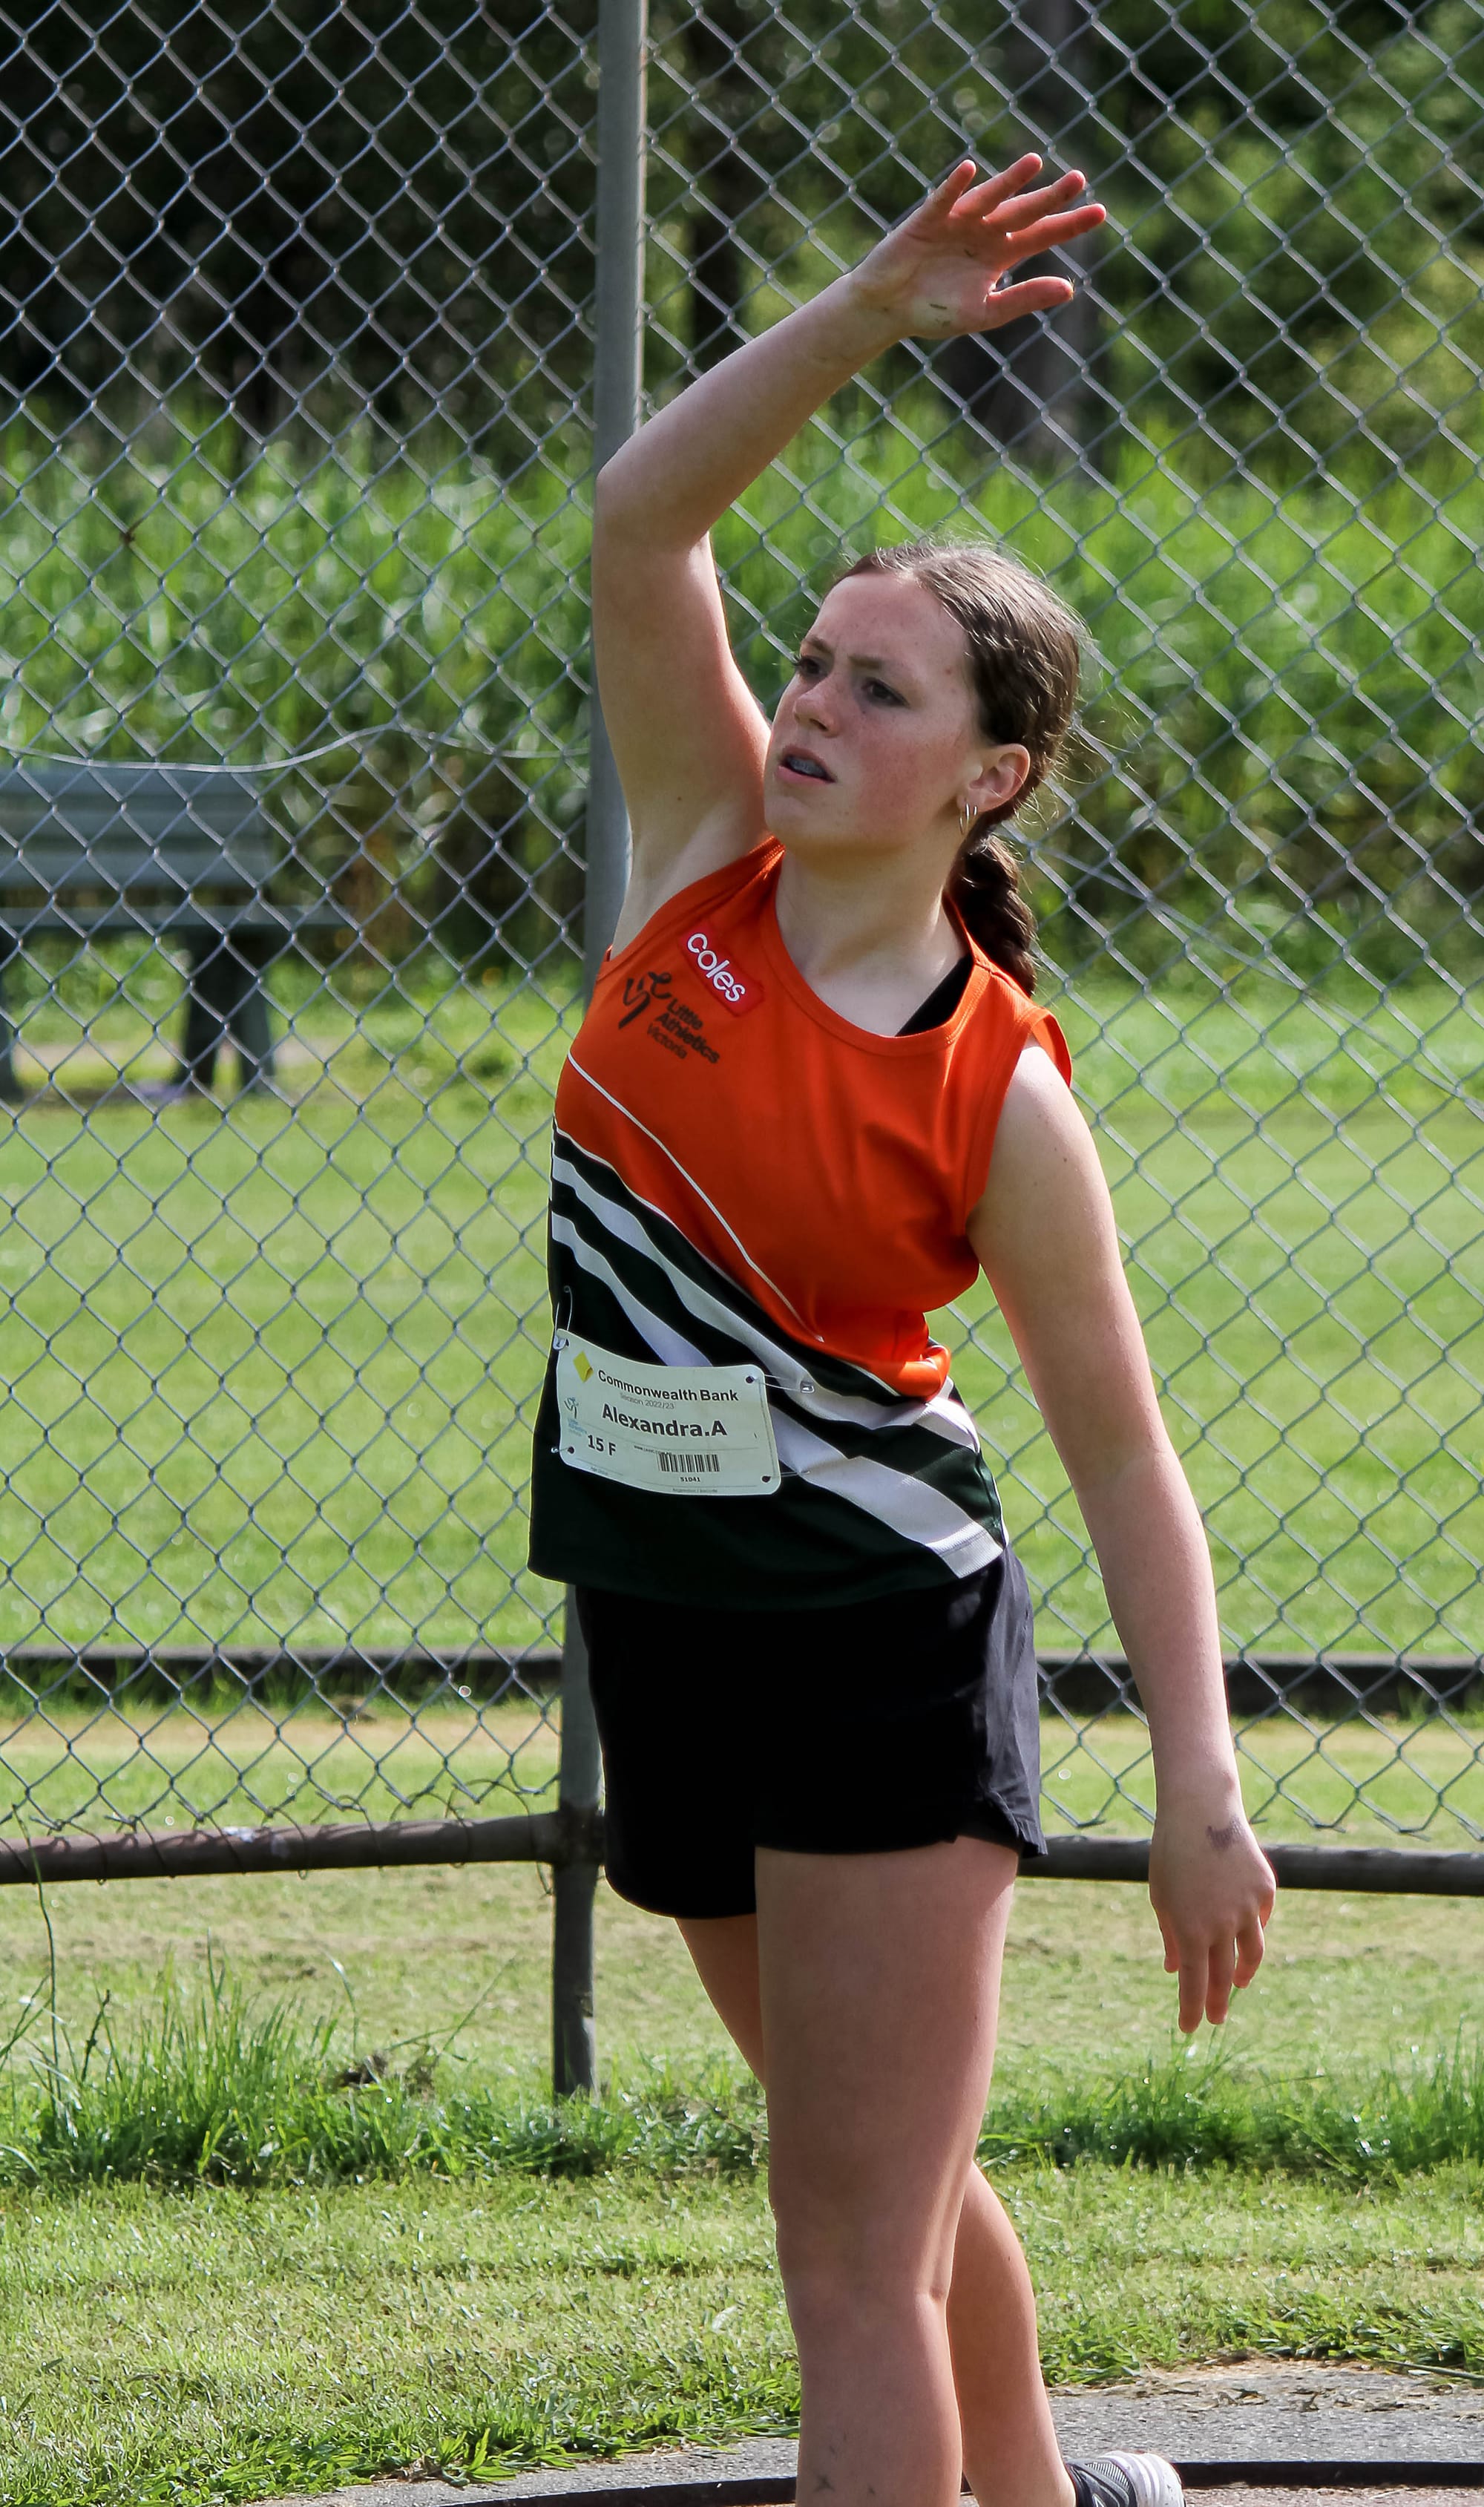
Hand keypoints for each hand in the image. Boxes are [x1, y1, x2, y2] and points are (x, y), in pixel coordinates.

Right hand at [849, 156, 1105, 342]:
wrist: (887, 310)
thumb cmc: (933, 312)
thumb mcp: (985, 312)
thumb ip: (1024, 299)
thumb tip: (1069, 289)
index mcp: (1001, 252)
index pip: (1042, 234)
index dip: (1069, 224)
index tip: (1100, 212)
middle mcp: (984, 230)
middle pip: (1024, 210)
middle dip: (1050, 197)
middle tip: (1079, 180)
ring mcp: (957, 220)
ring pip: (990, 197)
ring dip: (1010, 180)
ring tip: (1035, 163)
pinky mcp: (927, 219)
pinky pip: (944, 199)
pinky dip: (955, 187)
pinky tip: (969, 170)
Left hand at [1148, 1793, 1275, 2032]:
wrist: (1201, 1811)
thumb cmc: (1171, 1853)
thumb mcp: (1161, 1896)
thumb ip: (1170, 1935)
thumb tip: (1173, 1968)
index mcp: (1190, 1929)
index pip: (1193, 1983)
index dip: (1191, 2009)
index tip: (1189, 2029)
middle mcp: (1222, 1925)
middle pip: (1224, 1977)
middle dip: (1218, 2001)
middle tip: (1216, 2018)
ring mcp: (1248, 1908)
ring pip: (1252, 1954)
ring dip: (1244, 1974)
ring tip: (1239, 1984)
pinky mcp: (1265, 1890)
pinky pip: (1261, 1919)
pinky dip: (1252, 1929)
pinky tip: (1245, 1934)